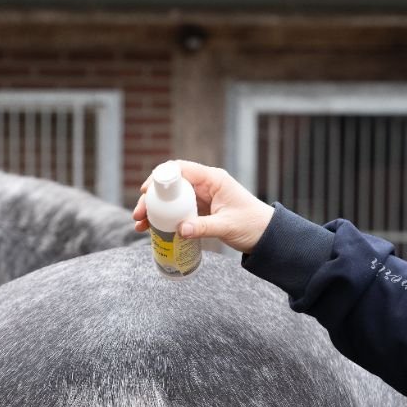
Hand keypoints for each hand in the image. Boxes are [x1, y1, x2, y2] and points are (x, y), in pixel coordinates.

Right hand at [133, 161, 274, 254]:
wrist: (267, 236)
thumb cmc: (253, 225)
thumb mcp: (227, 226)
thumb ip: (203, 227)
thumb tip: (179, 230)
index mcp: (213, 179)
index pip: (181, 169)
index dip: (160, 178)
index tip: (145, 191)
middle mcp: (205, 185)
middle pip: (171, 185)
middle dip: (152, 198)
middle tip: (139, 214)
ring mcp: (202, 198)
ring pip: (172, 199)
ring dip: (155, 210)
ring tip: (140, 225)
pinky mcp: (201, 211)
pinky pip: (178, 211)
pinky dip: (165, 219)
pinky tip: (153, 230)